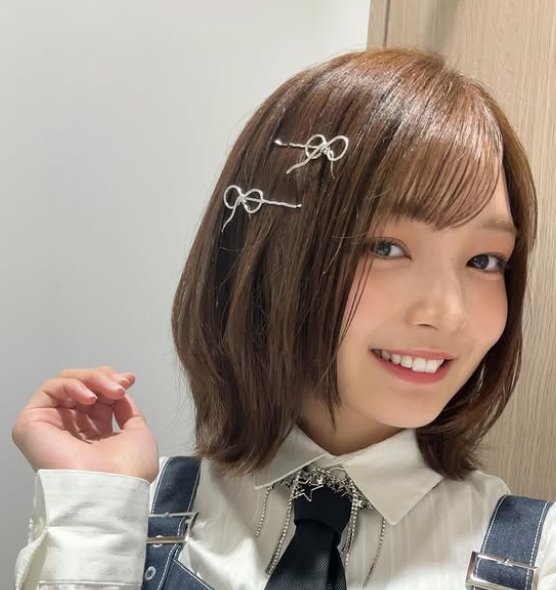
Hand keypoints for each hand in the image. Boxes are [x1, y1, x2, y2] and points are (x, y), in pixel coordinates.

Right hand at [12, 366, 159, 481]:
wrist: (111, 489)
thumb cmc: (127, 472)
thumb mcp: (138, 433)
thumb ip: (126, 409)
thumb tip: (119, 391)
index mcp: (94, 431)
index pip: (97, 393)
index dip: (112, 380)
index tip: (129, 381)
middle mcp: (72, 427)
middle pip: (82, 384)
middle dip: (104, 377)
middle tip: (120, 387)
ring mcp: (52, 424)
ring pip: (67, 382)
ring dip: (92, 379)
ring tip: (111, 392)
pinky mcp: (32, 423)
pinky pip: (49, 389)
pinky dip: (72, 384)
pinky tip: (90, 397)